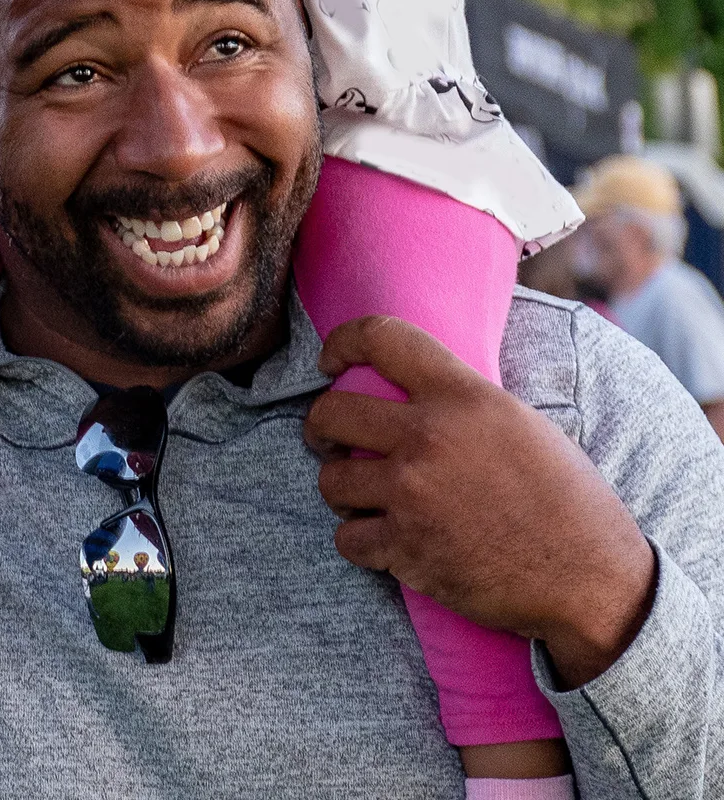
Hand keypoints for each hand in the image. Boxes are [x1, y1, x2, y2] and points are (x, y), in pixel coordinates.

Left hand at [304, 316, 655, 688]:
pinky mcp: (407, 548)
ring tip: (363, 497)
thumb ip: (459, 399)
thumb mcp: (518, 421)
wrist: (592, 578)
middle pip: (331, 412)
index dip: (341, 342)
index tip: (329, 362)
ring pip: (330, 479)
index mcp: (462, 395)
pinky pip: (347, 538)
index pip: (379, 336)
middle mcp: (429, 436)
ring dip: (342, 490)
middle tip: (329, 440)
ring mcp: (413, 493)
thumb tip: (408, 384)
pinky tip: (382, 540)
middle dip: (321, 427)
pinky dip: (359, 542)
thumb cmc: (565, 498)